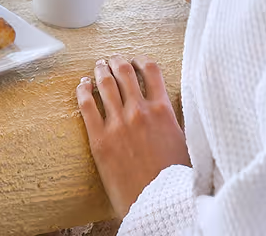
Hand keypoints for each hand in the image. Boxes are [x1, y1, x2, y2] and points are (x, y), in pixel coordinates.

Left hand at [77, 57, 189, 218]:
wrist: (157, 204)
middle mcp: (139, 111)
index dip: (141, 60)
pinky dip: (83, 90)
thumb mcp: (183, 142)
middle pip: (125, 71)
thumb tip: (168, 108)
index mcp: (162, 111)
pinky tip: (82, 85)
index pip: (151, 70)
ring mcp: (118, 124)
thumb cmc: (173, 179)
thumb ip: (173, 120)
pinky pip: (87, 105)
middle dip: (117, 61)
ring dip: (100, 70)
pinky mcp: (99, 139)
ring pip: (105, 83)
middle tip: (113, 60)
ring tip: (98, 67)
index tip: (136, 61)